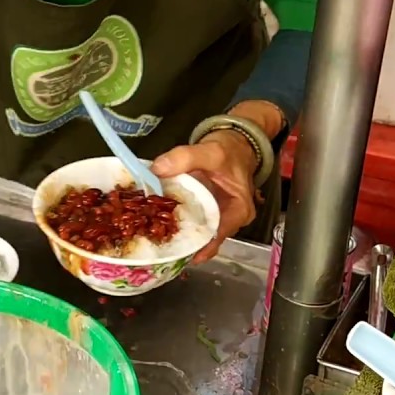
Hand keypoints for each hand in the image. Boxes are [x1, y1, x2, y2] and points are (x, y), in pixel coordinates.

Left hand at [152, 130, 258, 263]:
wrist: (235, 141)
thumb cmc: (231, 149)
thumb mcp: (211, 151)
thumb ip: (185, 157)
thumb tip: (157, 168)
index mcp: (239, 210)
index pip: (218, 235)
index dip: (199, 247)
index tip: (179, 253)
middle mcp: (231, 219)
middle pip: (206, 238)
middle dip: (183, 243)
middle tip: (158, 245)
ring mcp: (218, 216)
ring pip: (197, 231)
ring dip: (178, 233)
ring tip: (155, 236)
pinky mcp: (207, 211)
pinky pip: (191, 220)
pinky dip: (177, 220)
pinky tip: (158, 221)